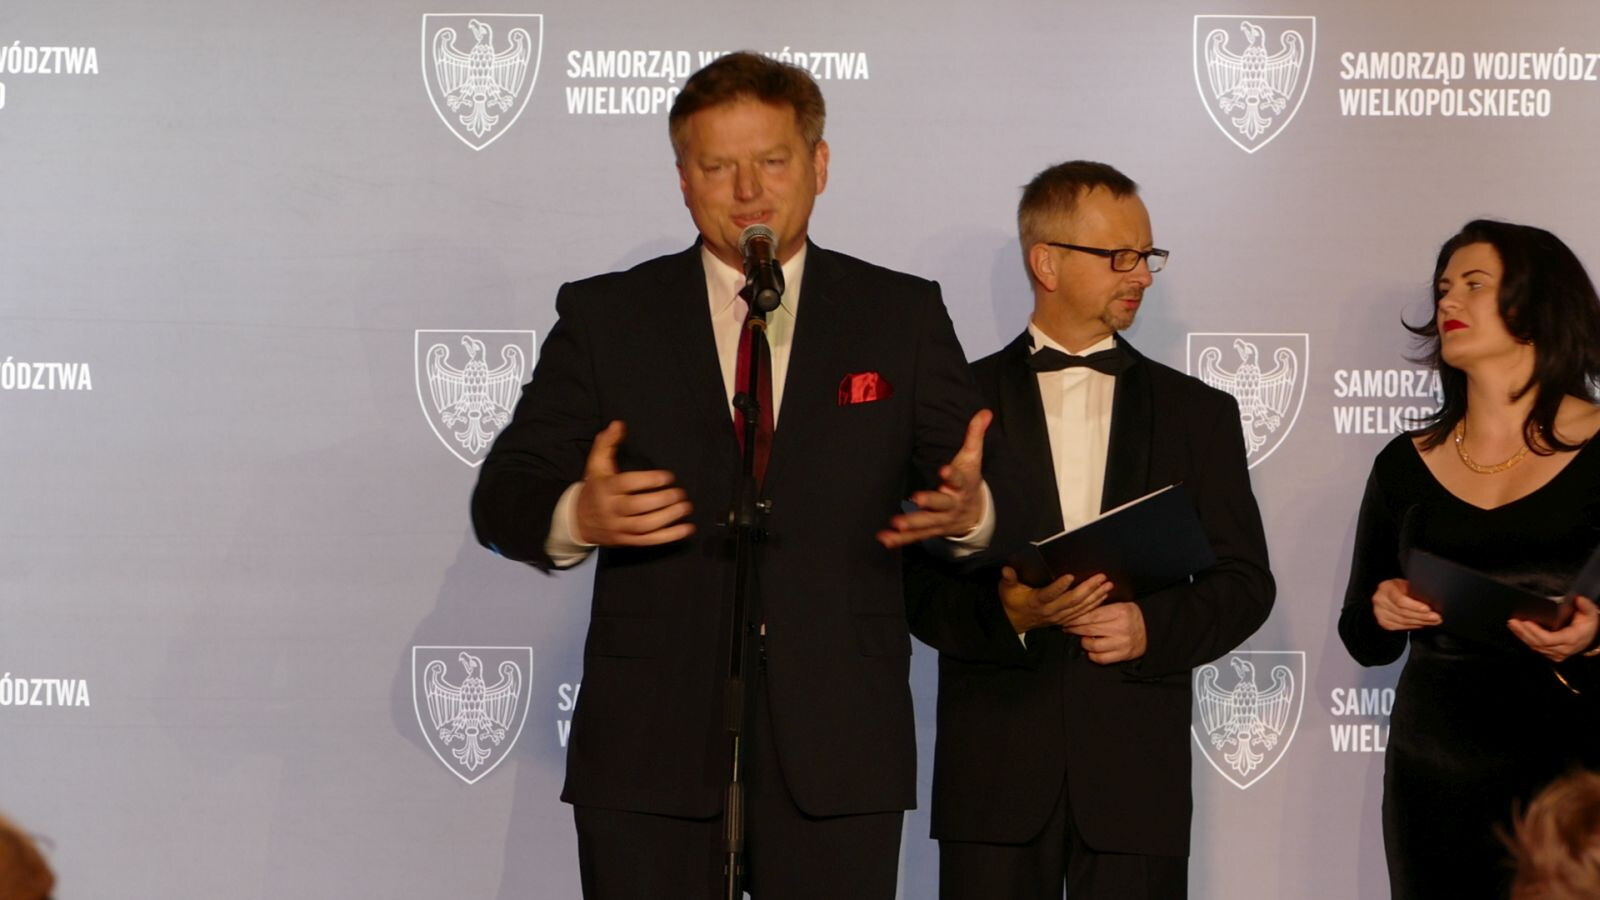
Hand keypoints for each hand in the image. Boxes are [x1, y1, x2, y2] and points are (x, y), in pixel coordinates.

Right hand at [573, 421, 694, 546]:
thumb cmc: (594, 488)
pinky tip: (687, 528)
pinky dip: (670, 536)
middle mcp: (611, 509)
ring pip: (645, 525)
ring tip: (686, 507)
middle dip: (662, 500)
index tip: (668, 476)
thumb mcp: (596, 464)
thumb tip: (619, 424)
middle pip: (638, 506)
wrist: (577, 521)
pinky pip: (649, 540)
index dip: (649, 480)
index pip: (628, 484)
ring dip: (669, 517)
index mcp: (605, 488)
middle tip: (681, 493)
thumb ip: (607, 443)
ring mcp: (619, 527)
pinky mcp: (626, 540)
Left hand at [877, 410, 991, 547]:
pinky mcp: (931, 530)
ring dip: (912, 524)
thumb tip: (986, 412)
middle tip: (916, 498)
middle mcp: (952, 504)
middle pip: (941, 504)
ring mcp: (942, 519)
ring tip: (896, 524)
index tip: (944, 469)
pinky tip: (884, 538)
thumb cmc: (969, 480)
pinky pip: (916, 536)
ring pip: (927, 523)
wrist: (976, 514)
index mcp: (962, 485)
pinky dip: (900, 540)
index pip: (958, 478)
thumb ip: (975, 435)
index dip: (952, 474)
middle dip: (929, 502)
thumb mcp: (973, 458)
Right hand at [998, 566, 1112, 633]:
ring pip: (1080, 607)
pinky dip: (1094, 604)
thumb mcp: (1006, 589)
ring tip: (1107, 585)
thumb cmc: (1012, 602)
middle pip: (1072, 600)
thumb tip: (1007, 569)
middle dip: (1088, 588)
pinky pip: (1082, 613)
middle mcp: (1050, 610)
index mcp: (1037, 601)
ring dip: (1095, 596)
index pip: (1049, 594)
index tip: (1070, 576)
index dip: (1059, 587)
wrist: (1015, 622)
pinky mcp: (1065, 619)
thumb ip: (1008, 578)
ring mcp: (1059, 616)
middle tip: (1100, 577)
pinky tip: (1103, 596)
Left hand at [1063, 602, 1146, 663]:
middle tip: (1068, 627)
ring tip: (1083, 638)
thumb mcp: (1120, 605)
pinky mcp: (1124, 655)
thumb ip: (1102, 607)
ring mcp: (1122, 643)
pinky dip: (1092, 655)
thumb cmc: (1131, 616)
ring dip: (1084, 642)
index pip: (1091, 615)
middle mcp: (1121, 627)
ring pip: (1093, 645)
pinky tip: (1091, 650)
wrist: (1151, 630)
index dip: (1076, 618)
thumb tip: (1078, 610)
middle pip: (1089, 629)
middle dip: (1074, 629)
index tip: (1067, 618)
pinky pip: (1101, 658)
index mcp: (1120, 611)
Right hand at [1371, 578, 1440, 631]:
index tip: (1428, 609)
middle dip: (1422, 616)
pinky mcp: (1383, 622)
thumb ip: (1415, 591)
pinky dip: (1414, 626)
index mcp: (1385, 588)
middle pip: (1403, 612)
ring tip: (1433, 621)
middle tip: (1436, 617)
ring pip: (1403, 621)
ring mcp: (1380, 613)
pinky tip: (1423, 624)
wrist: (1387, 594)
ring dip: (1421, 622)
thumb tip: (1433, 601)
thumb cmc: (1399, 588)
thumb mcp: (1406, 584)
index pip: (1400, 600)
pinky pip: (1401, 627)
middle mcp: (1380, 601)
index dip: (1415, 606)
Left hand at [1508, 596, 1599, 662]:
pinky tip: (1517, 631)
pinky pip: (1536, 648)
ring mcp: (1556, 654)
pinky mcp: (1551, 654)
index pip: (1548, 639)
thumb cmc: (1588, 625)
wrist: (1591, 638)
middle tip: (1512, 621)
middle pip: (1538, 643)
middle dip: (1523, 632)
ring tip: (1512, 624)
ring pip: (1535, 647)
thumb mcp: (1590, 614)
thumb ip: (1586, 606)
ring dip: (1521, 635)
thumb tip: (1578, 599)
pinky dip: (1525, 639)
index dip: (1535, 631)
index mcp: (1571, 639)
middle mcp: (1562, 649)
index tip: (1525, 622)